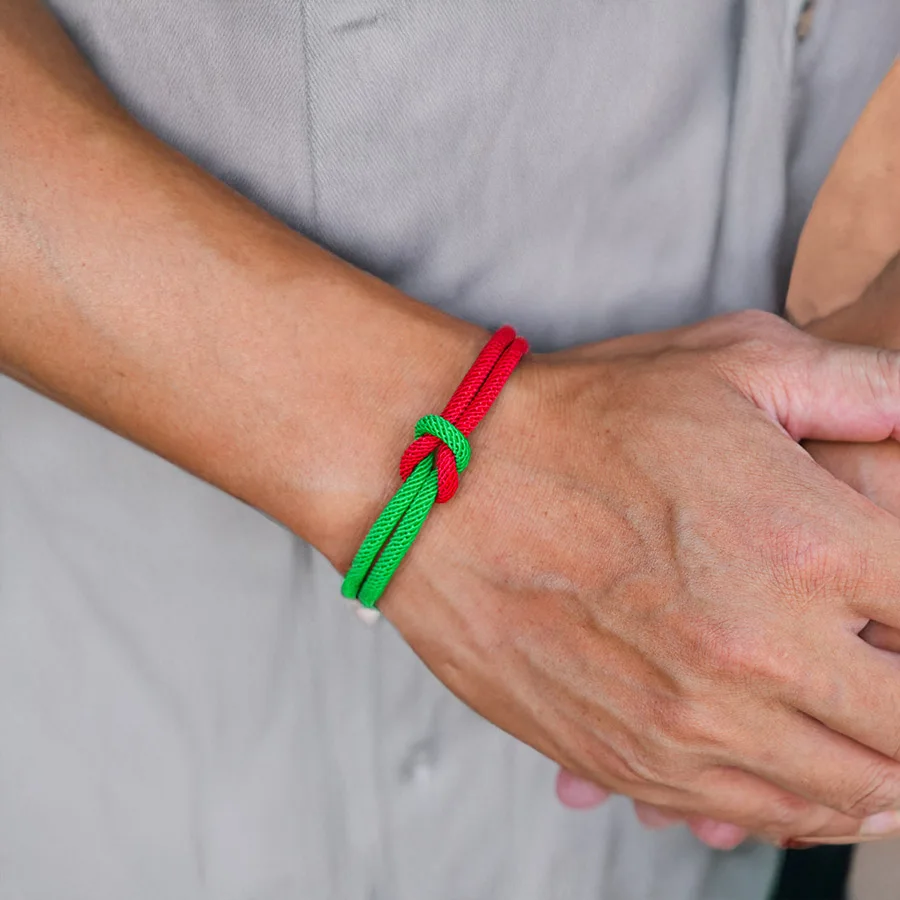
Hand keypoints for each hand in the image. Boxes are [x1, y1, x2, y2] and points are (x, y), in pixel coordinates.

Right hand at [377, 309, 899, 844]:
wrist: (445, 485)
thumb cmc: (579, 421)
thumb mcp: (731, 361)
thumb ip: (864, 385)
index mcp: (805, 544)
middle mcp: (760, 651)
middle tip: (894, 675)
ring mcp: (692, 720)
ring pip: (848, 794)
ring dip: (884, 775)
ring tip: (876, 743)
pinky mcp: (632, 757)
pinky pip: (755, 816)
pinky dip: (802, 807)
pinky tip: (804, 772)